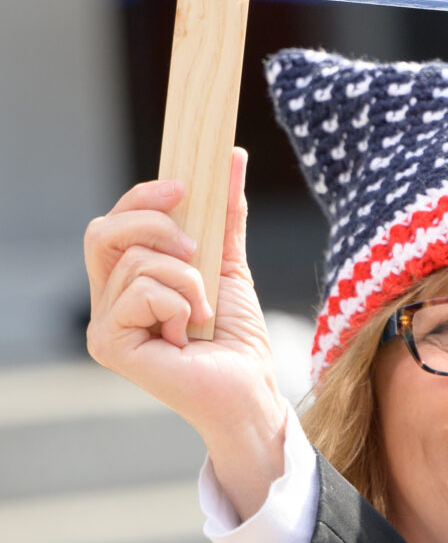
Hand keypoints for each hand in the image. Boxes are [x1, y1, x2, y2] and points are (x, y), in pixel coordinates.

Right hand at [84, 152, 290, 520]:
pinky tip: (189, 333)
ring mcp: (103, 324)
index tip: (184, 185)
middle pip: (103, 232)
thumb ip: (226, 214)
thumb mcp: (230, 262)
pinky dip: (180, 302)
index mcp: (128, 280)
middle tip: (196, 248)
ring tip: (201, 311)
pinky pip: (141, 291)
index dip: (143, 197)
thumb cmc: (236, 336)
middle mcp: (107, 301)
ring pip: (135, 262)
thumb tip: (231, 155)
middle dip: (156, 226)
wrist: (250, 388)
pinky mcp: (107, 343)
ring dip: (186, 279)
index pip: (115, 222)